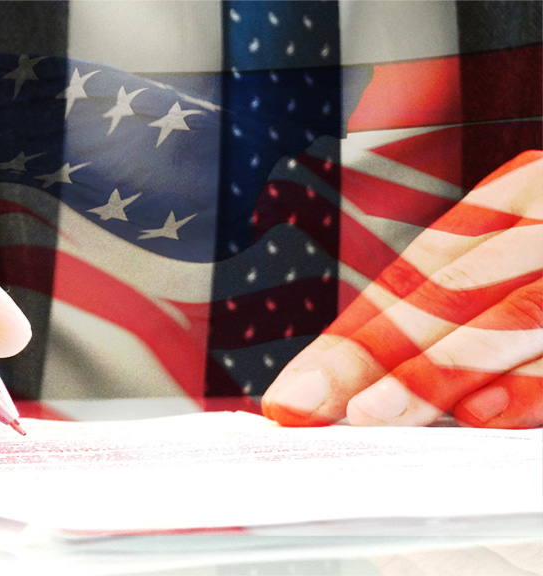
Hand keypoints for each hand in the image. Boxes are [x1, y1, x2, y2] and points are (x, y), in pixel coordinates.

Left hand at [262, 151, 541, 427]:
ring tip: (373, 414)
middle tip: (306, 405)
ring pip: (512, 315)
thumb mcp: (527, 239)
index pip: (413, 275)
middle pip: (446, 291)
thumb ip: (461, 295)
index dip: (350, 339)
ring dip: (436, 371)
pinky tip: (481, 413)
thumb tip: (369, 374)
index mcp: (510, 200)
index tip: (292, 392)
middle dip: (371, 355)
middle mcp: (542, 220)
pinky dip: (531, 386)